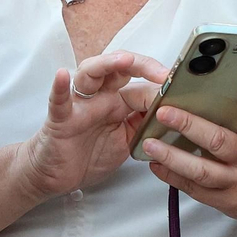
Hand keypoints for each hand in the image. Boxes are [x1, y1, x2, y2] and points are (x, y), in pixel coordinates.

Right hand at [16, 51, 167, 199]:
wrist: (56, 176)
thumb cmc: (87, 155)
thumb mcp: (125, 142)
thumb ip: (143, 126)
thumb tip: (172, 114)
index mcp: (116, 102)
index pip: (140, 85)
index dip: (159, 85)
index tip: (180, 87)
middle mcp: (98, 97)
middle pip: (117, 69)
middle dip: (140, 65)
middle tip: (161, 73)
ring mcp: (79, 105)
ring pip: (89, 74)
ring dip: (107, 64)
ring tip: (123, 60)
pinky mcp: (60, 119)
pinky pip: (59, 101)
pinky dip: (60, 87)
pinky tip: (63, 76)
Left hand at [142, 46, 236, 233]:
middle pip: (220, 141)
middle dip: (191, 126)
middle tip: (164, 111)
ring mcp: (236, 180)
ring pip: (201, 170)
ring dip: (173, 156)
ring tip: (149, 142)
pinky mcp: (222, 199)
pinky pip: (193, 188)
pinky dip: (171, 176)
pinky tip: (153, 163)